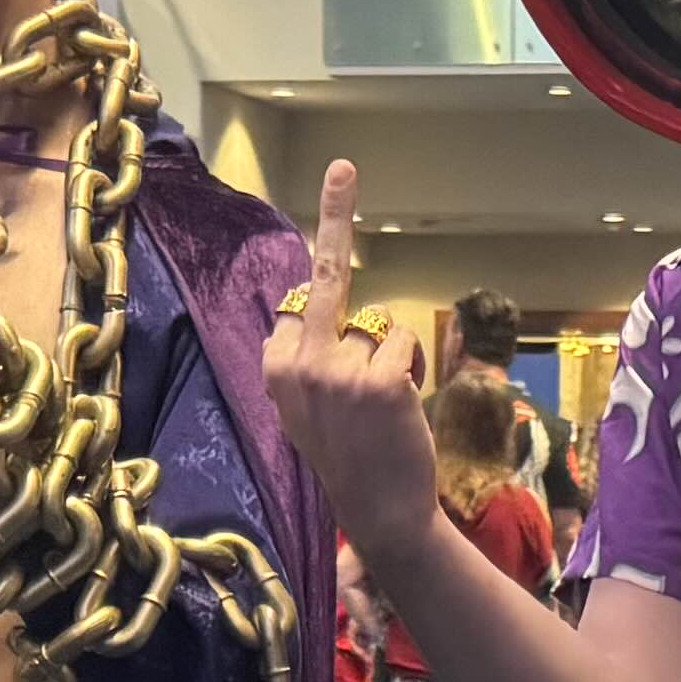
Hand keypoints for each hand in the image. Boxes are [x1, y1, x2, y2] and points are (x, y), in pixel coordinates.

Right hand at [260, 161, 445, 552]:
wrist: (379, 513)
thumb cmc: (349, 459)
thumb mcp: (306, 409)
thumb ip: (303, 360)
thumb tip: (308, 306)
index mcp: (273, 369)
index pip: (298, 303)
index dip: (319, 300)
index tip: (321, 219)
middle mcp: (298, 364)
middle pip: (324, 276)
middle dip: (334, 215)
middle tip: (343, 168)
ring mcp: (337, 371)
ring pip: (375, 326)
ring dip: (385, 358)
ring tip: (378, 410)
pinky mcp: (379, 378)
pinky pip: (401, 342)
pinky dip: (407, 368)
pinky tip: (396, 408)